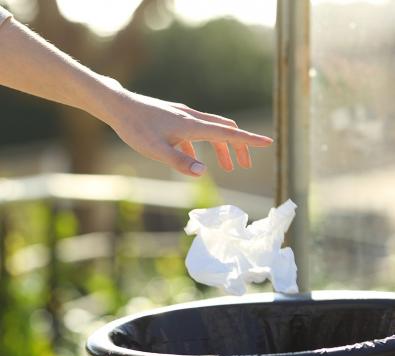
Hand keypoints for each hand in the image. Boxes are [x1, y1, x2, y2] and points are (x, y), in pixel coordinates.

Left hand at [107, 91, 272, 176]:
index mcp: (192, 126)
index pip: (228, 133)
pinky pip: (198, 131)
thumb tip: (204, 172)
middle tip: (245, 164)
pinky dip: (205, 144)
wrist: (118, 107)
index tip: (267, 143)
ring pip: (213, 130)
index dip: (249, 140)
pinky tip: (196, 158)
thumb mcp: (156, 150)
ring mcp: (184, 116)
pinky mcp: (175, 117)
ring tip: (227, 167)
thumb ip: (179, 161)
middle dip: (239, 146)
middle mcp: (192, 118)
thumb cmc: (135, 128)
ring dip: (223, 147)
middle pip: (225, 129)